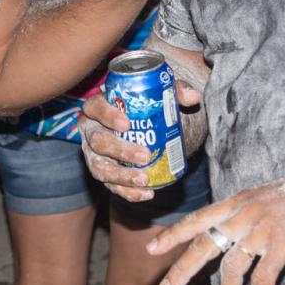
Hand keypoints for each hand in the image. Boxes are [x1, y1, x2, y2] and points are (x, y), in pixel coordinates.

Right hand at [79, 78, 202, 200]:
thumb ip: (175, 91)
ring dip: (122, 176)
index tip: (126, 124)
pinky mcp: (103, 173)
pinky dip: (128, 192)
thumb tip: (193, 97)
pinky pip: (111, 186)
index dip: (107, 116)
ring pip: (99, 168)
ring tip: (144, 179)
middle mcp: (90, 131)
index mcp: (98, 106)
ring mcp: (93, 154)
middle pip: (97, 141)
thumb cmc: (143, 104)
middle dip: (120, 150)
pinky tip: (146, 194)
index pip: (94, 108)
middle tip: (144, 155)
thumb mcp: (158, 93)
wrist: (141, 124)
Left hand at [148, 166, 284, 284]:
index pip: (199, 219)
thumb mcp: (271, 199)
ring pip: (232, 267)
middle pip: (203, 244)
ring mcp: (263, 227)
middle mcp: (245, 212)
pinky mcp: (284, 242)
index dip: (174, 234)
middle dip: (181, 269)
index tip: (152, 249)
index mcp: (240, 201)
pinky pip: (263, 277)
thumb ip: (251, 215)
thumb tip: (238, 235)